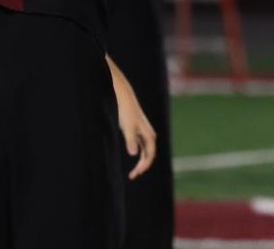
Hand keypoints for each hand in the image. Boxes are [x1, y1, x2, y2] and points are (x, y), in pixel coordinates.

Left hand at [112, 64, 156, 179]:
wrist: (123, 97)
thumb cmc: (125, 112)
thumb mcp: (127, 127)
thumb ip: (131, 141)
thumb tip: (134, 154)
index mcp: (150, 136)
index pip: (149, 156)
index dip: (143, 166)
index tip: (135, 173)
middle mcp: (149, 136)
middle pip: (148, 156)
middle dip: (142, 167)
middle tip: (132, 176)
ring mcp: (144, 134)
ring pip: (145, 152)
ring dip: (140, 162)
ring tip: (133, 172)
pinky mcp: (137, 131)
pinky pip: (141, 147)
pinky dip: (138, 154)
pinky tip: (134, 159)